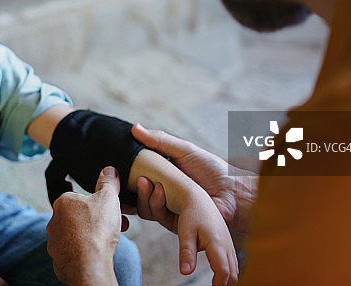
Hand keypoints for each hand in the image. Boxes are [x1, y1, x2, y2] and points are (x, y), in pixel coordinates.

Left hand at [46, 167, 122, 285]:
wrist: (87, 264)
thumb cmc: (95, 229)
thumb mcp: (108, 198)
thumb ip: (108, 183)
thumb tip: (108, 171)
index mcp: (63, 202)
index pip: (80, 198)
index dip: (98, 203)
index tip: (110, 210)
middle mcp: (54, 220)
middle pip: (80, 217)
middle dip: (97, 220)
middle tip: (114, 226)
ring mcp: (54, 240)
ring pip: (77, 234)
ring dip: (92, 235)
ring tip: (108, 240)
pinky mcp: (58, 258)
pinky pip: (74, 251)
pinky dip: (86, 251)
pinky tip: (97, 253)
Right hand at [132, 124, 256, 234]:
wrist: (233, 193)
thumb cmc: (213, 170)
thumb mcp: (184, 150)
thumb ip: (160, 141)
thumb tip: (135, 127)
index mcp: (163, 176)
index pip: (138, 175)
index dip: (126, 173)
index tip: (117, 164)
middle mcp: (163, 192)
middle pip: (137, 193)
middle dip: (128, 187)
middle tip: (125, 176)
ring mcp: (168, 208)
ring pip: (144, 206)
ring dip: (141, 195)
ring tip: (145, 182)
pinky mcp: (174, 222)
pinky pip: (156, 216)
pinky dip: (154, 205)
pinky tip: (158, 192)